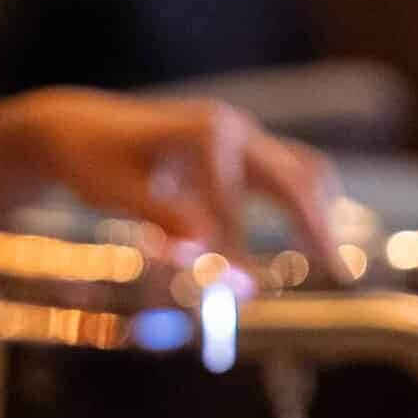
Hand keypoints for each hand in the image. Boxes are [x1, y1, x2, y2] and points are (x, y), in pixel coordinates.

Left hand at [15, 88, 337, 261]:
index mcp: (205, 133)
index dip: (237, 250)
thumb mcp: (116, 192)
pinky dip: (303, 206)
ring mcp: (239, 136)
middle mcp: (232, 127)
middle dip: (316, 228)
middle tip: (340, 275)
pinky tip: (309, 241)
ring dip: (318, 215)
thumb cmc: (91, 162)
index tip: (238, 290)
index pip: (235, 203)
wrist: (77, 130)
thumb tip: (202, 248)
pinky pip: (287, 175)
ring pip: (300, 171)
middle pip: (293, 178)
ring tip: (331, 263)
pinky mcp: (238, 150)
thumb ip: (162, 217)